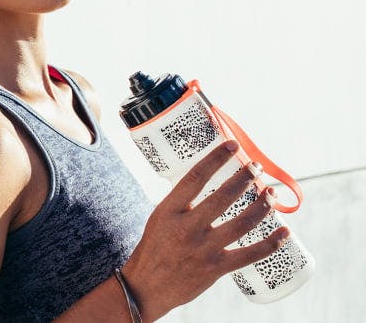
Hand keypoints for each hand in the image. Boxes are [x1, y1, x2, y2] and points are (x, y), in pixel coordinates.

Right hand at [121, 140, 289, 320]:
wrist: (147, 286)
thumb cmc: (155, 247)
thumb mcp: (160, 218)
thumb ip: (182, 202)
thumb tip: (209, 180)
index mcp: (169, 211)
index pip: (195, 177)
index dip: (216, 159)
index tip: (232, 145)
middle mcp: (186, 228)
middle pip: (223, 197)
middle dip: (244, 178)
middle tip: (256, 168)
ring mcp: (202, 250)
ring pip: (241, 223)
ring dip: (261, 206)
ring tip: (270, 194)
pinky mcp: (215, 269)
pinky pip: (249, 254)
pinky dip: (271, 243)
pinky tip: (284, 232)